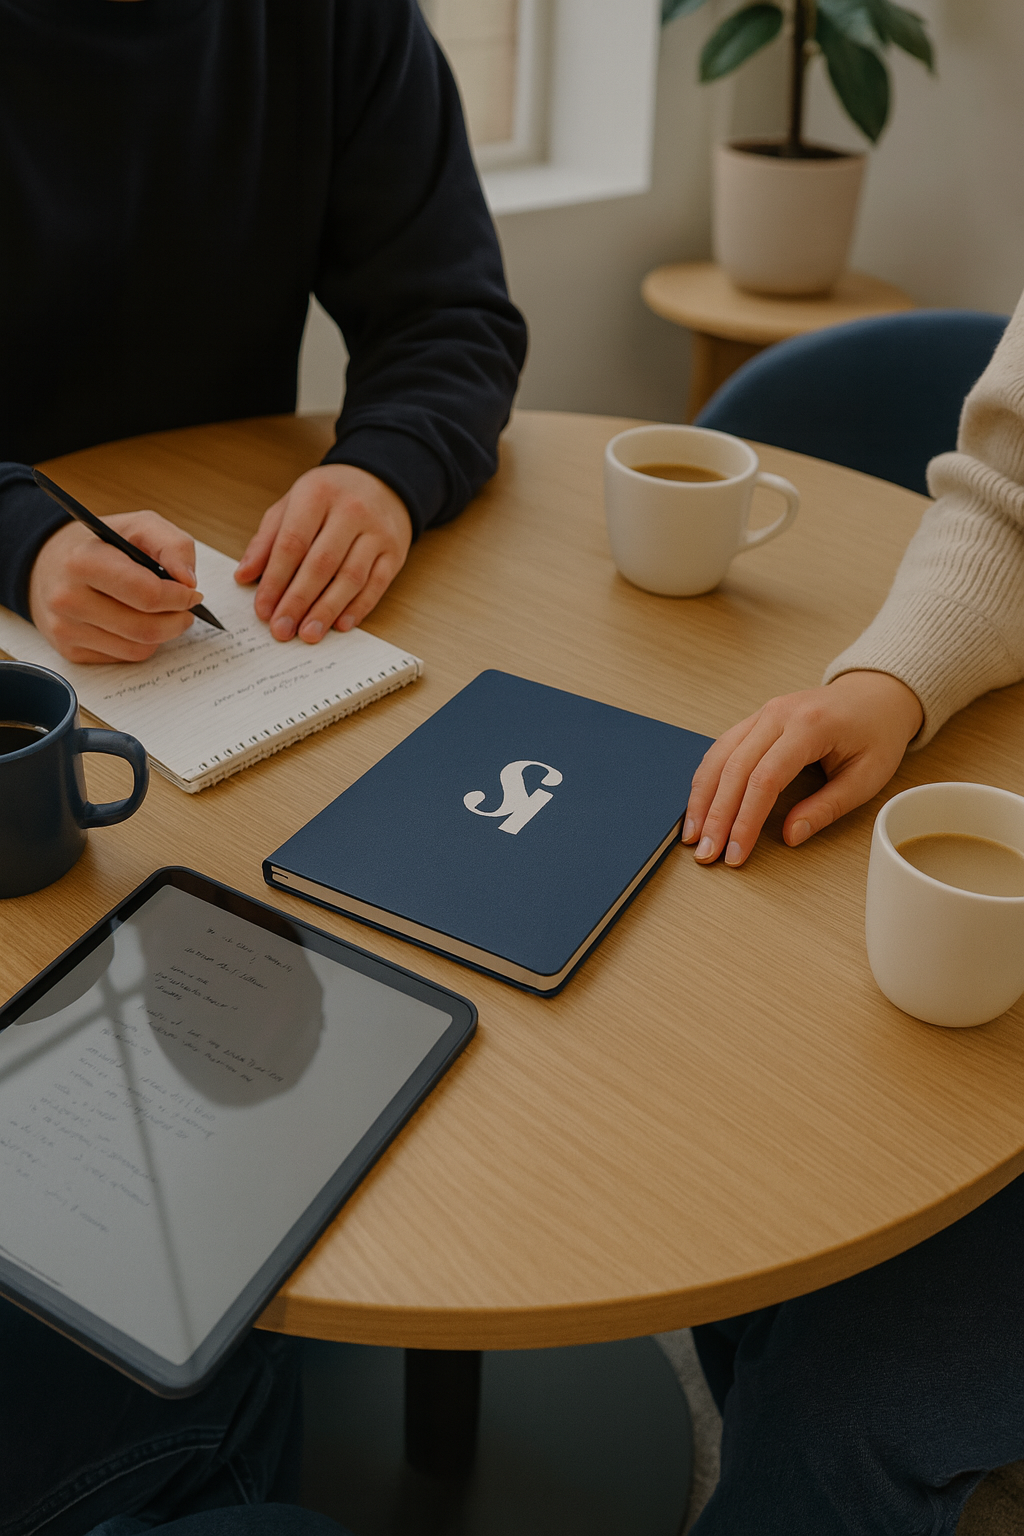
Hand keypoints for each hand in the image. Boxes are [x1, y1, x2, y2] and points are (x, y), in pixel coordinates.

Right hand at [28, 512, 201, 662]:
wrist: (49, 563)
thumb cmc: (100, 545)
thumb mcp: (138, 527)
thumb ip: (173, 545)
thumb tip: (188, 581)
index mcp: (83, 562)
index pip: (146, 594)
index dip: (179, 597)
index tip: (192, 593)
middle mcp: (68, 598)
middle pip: (145, 628)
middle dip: (177, 619)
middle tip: (185, 608)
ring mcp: (66, 629)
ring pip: (139, 648)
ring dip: (163, 633)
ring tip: (162, 613)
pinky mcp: (70, 651)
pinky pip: (124, 658)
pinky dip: (141, 643)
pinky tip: (135, 622)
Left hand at [234, 464, 411, 642]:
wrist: (382, 481)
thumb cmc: (330, 496)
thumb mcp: (292, 505)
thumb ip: (267, 540)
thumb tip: (244, 576)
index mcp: (317, 494)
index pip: (292, 544)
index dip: (275, 580)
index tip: (263, 609)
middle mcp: (350, 511)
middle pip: (321, 564)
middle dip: (298, 601)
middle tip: (282, 629)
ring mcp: (376, 532)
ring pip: (350, 578)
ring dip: (327, 610)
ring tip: (308, 633)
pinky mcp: (395, 552)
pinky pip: (376, 585)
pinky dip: (358, 608)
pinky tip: (341, 624)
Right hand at [682, 671, 924, 867]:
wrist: (876, 695)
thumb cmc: (876, 734)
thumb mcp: (866, 776)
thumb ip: (827, 807)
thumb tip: (790, 835)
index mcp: (809, 726)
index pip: (765, 779)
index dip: (746, 820)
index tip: (736, 852)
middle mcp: (778, 714)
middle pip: (734, 768)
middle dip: (716, 815)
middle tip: (706, 853)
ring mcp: (762, 713)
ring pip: (718, 756)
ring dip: (701, 798)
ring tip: (692, 835)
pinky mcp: (755, 720)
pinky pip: (722, 748)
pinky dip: (706, 779)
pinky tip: (699, 805)